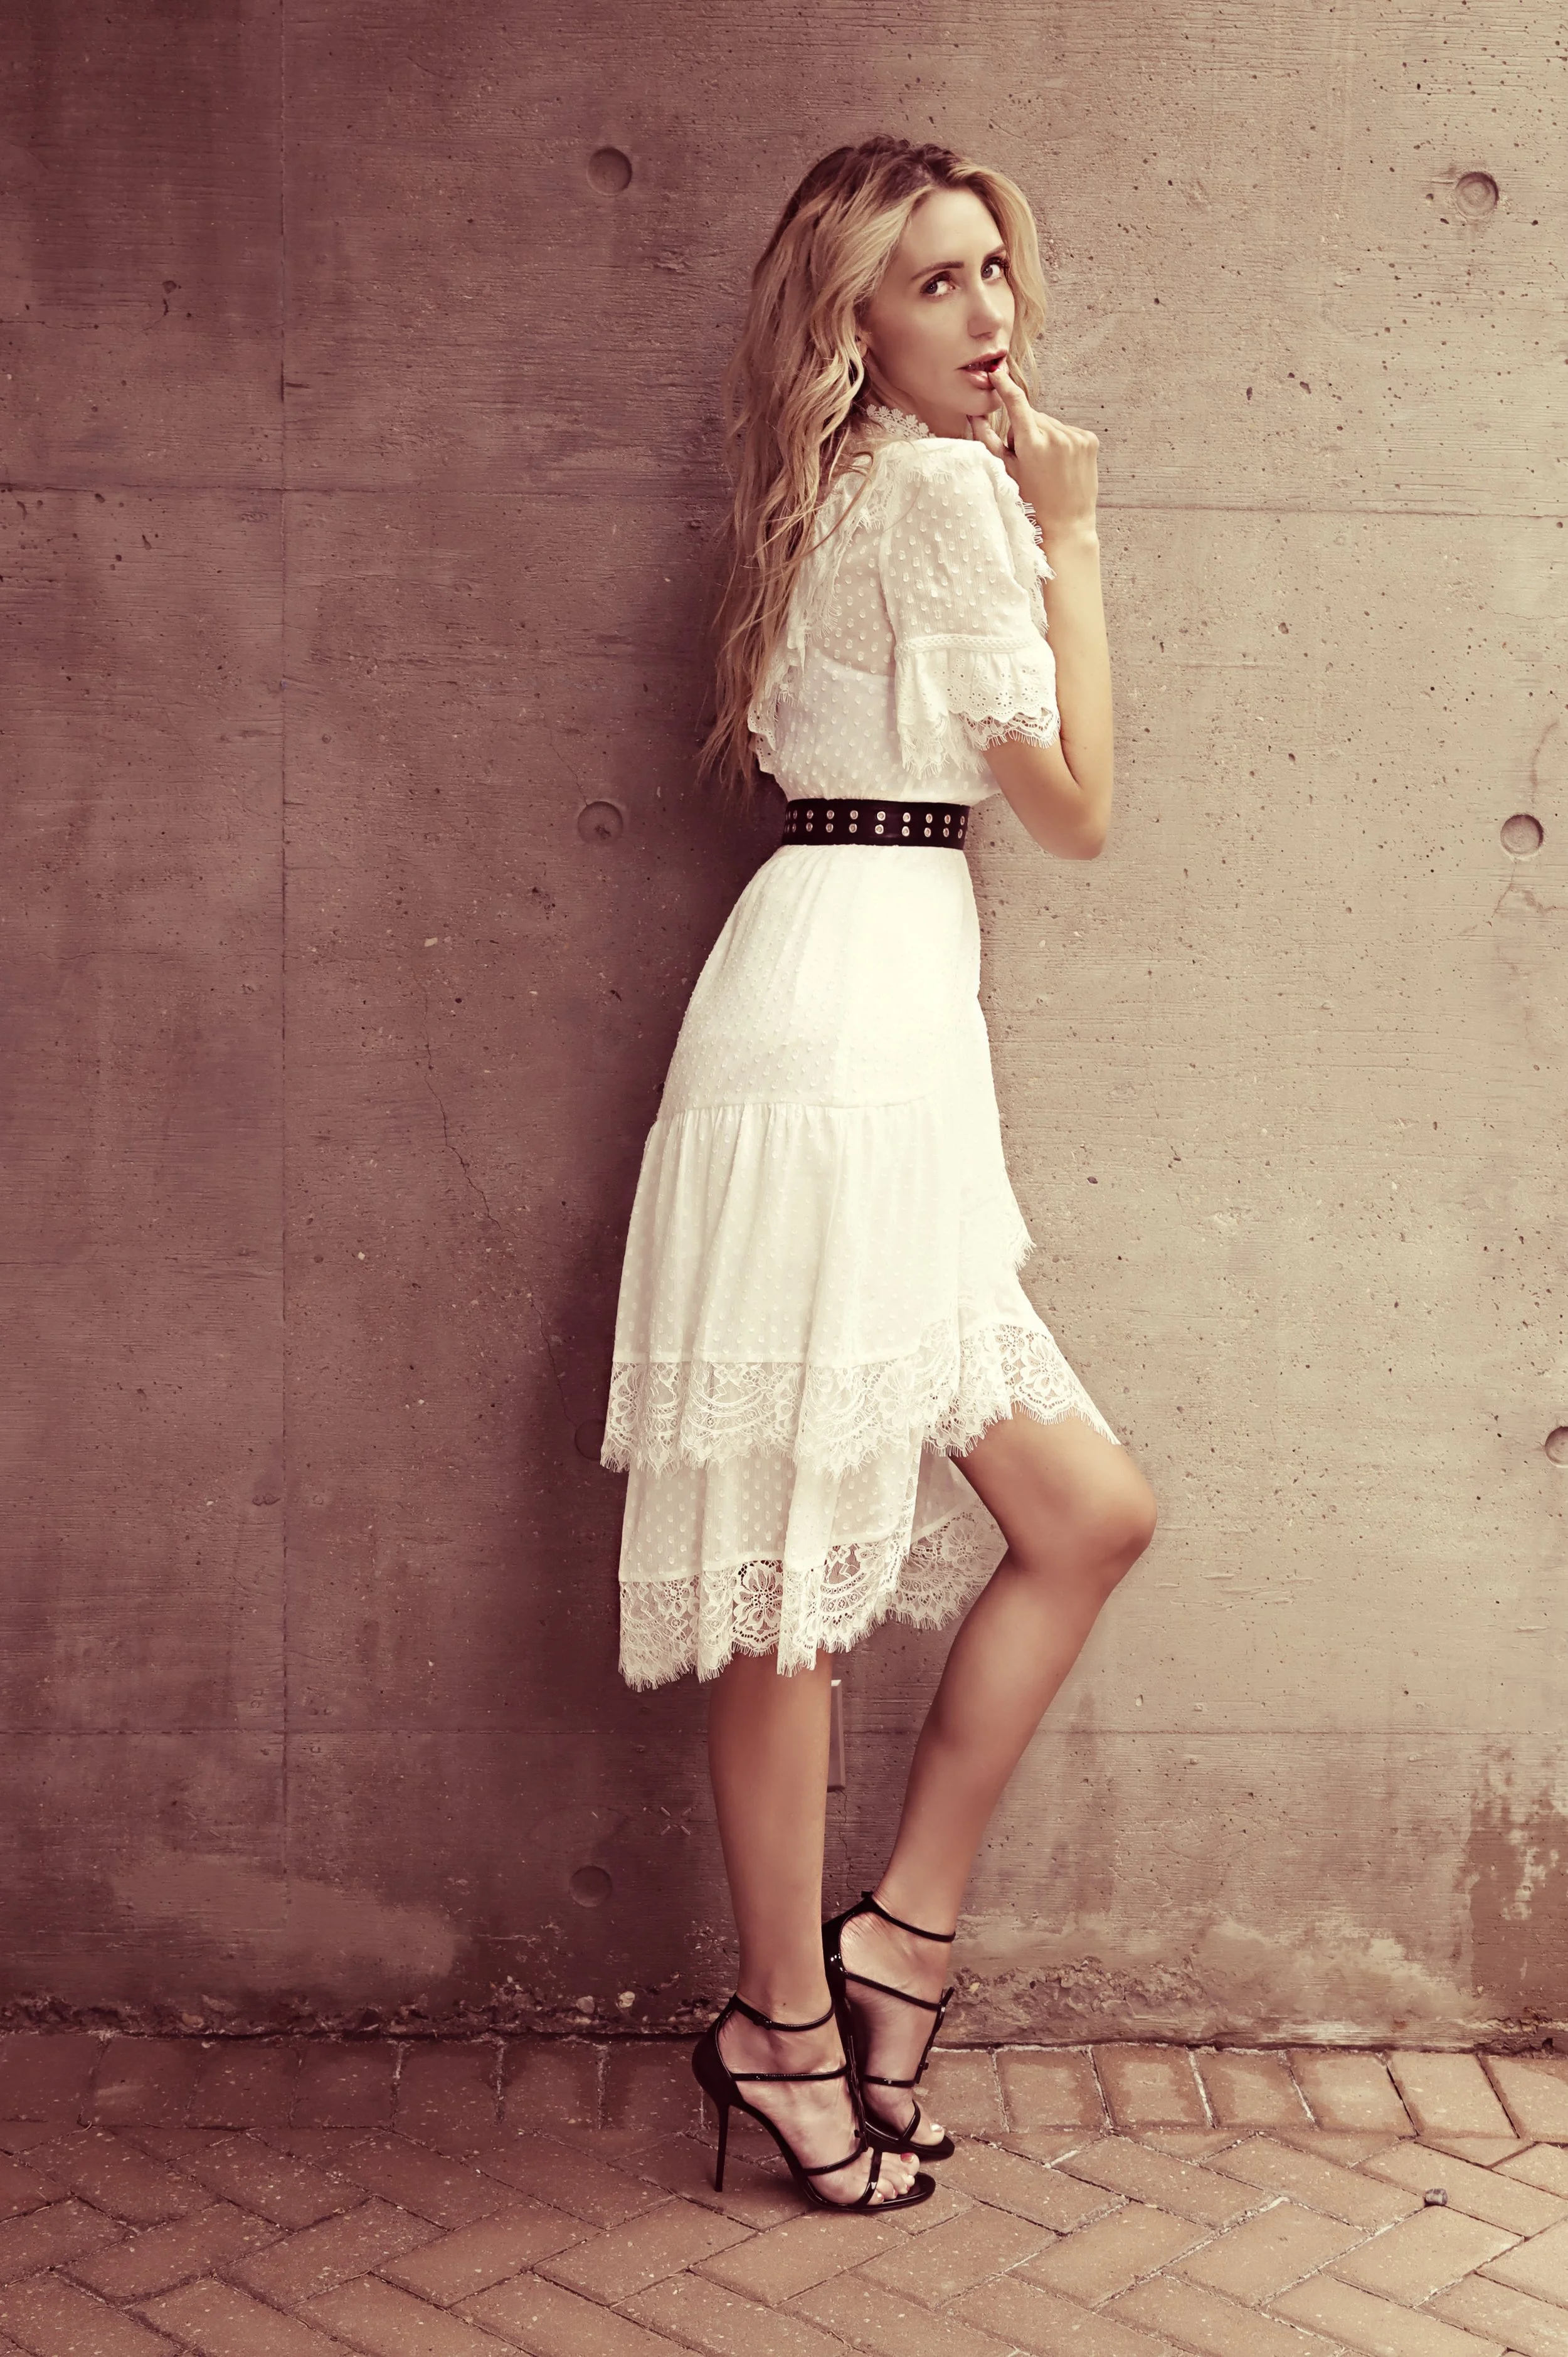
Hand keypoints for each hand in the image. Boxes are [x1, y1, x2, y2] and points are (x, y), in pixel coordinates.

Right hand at [971, 357, 1098, 540]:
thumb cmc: (1031, 503)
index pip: (1016, 402)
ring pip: (1050, 424)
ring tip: (1045, 466)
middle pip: (1032, 417)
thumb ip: (988, 440)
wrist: (1066, 525)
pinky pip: (1067, 431)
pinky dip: (1061, 442)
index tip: (997, 373)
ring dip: (1044, 437)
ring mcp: (1075, 437)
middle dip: (1025, 431)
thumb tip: (974, 415)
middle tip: (1027, 460)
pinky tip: (1060, 464)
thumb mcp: (1006, 472)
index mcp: (1032, 443)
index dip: (1004, 385)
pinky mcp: (1089, 440)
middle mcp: (1056, 435)